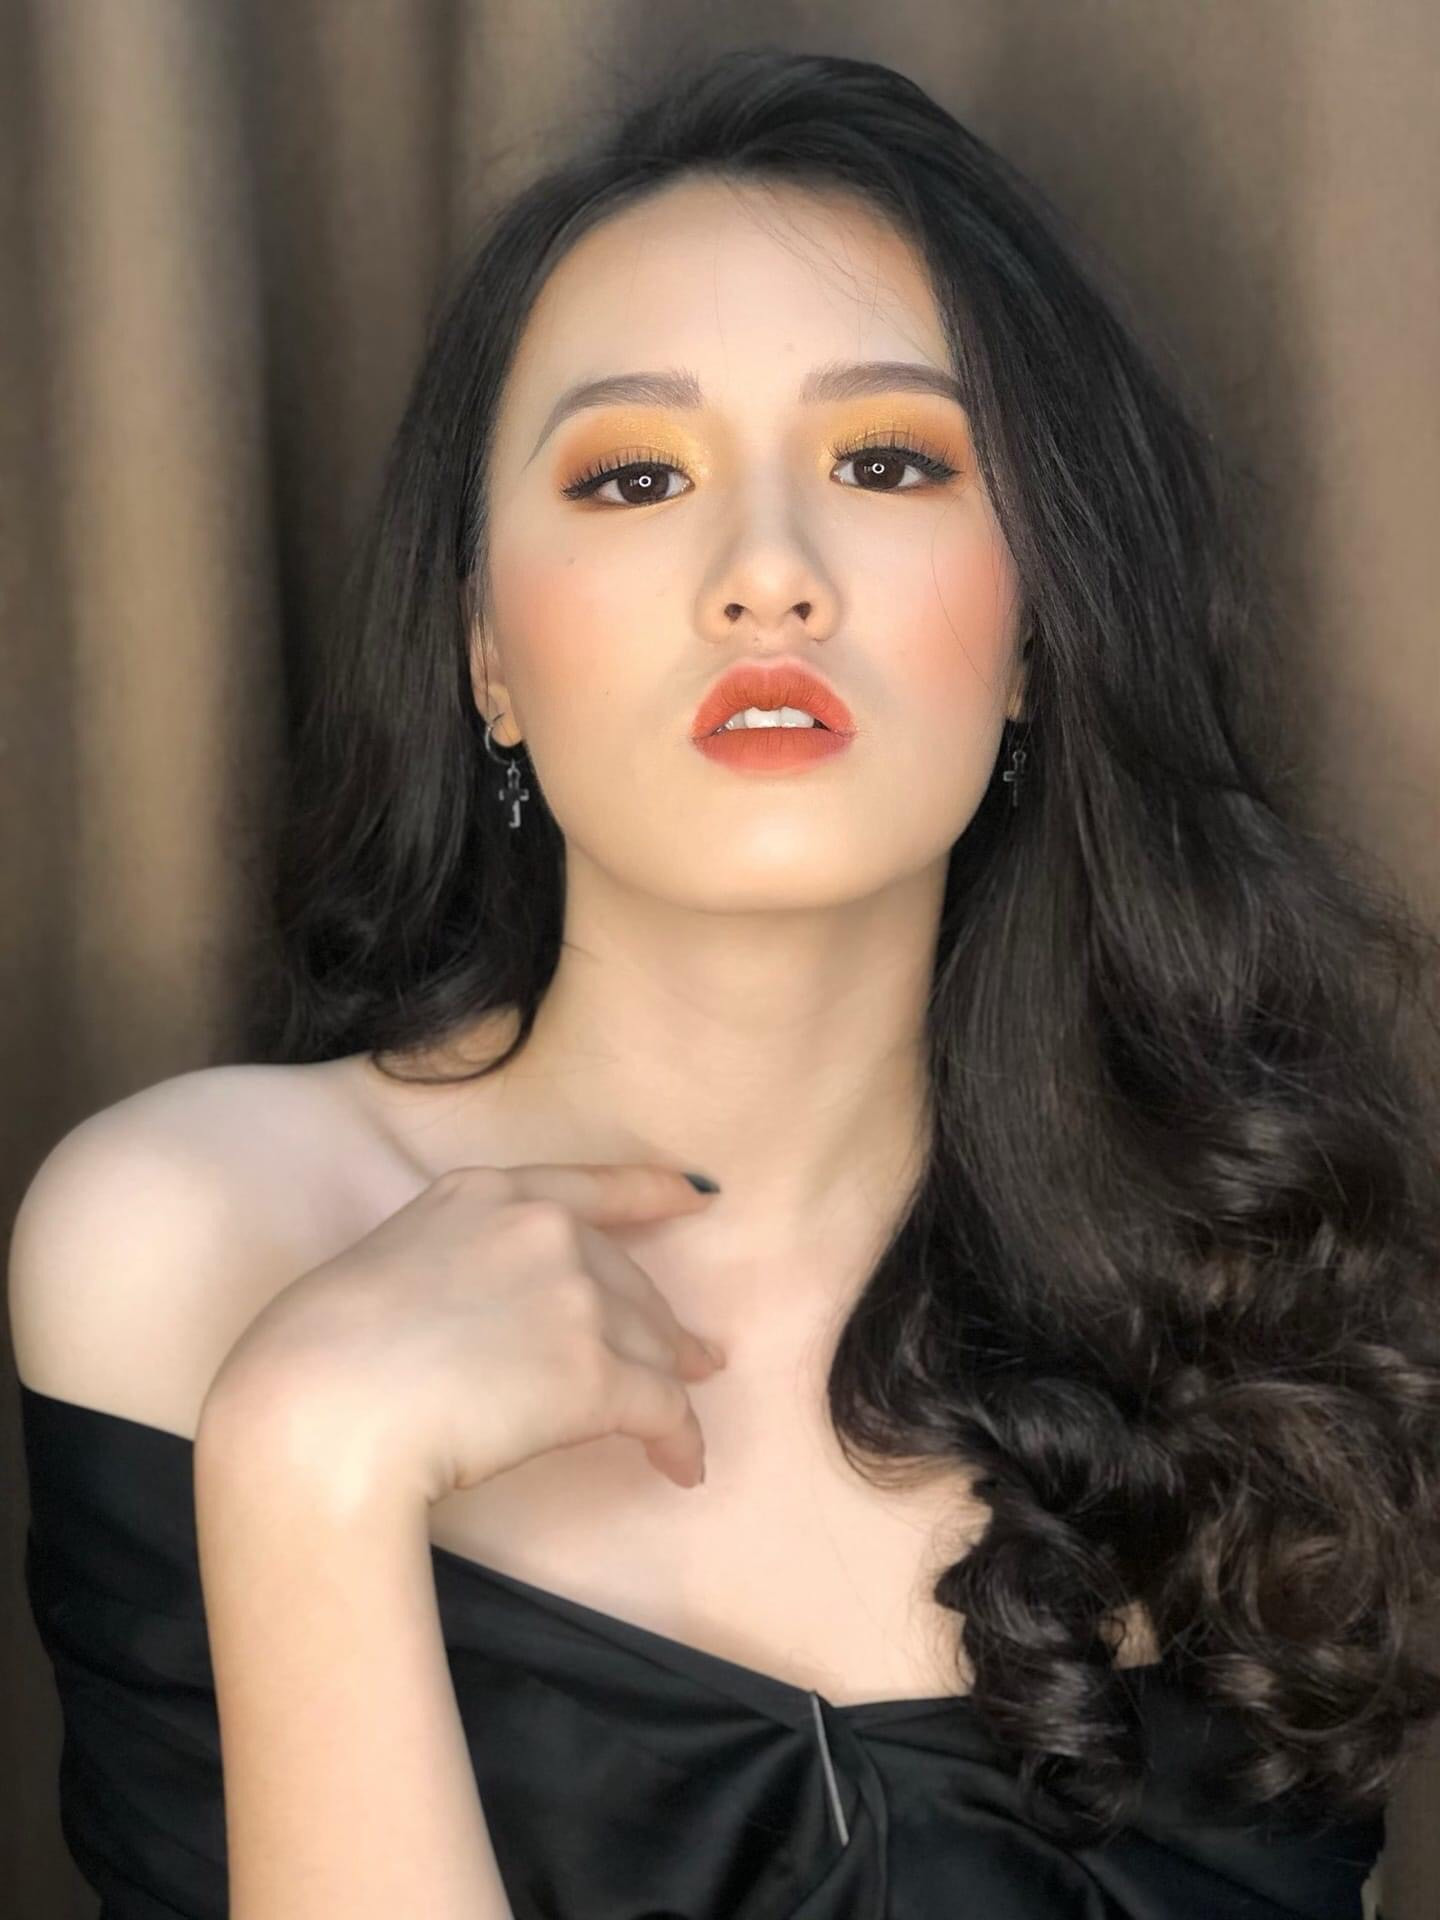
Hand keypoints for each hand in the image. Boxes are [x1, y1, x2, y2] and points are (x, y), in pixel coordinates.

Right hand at [200, 1164, 726, 1508]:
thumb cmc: (318, 1352)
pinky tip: (681, 1468)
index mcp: (483, 1194)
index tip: (695, 1198)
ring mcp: (574, 1300)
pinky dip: (678, 1441)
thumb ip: (451, 1271)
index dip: (651, 1193)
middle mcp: (542, 1232)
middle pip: (625, 1281)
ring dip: (670, 1385)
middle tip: (685, 1358)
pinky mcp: (593, 1376)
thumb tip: (476, 1324)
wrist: (324, 1410)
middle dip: (656, 1325)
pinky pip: (661, 1409)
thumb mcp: (387, 1267)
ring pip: (651, 1346)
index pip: (590, 1186)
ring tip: (680, 1422)